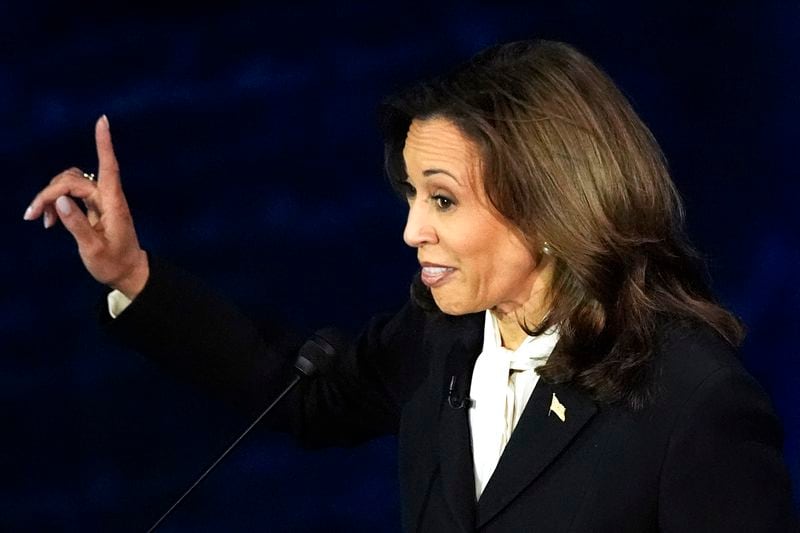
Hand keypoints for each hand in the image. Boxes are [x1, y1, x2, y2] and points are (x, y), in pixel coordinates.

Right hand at [23, 115, 148, 299]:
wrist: (127, 272)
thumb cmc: (114, 263)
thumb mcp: (93, 249)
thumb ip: (77, 225)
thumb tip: (60, 200)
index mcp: (114, 204)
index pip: (109, 167)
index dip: (104, 144)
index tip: (103, 120)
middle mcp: (108, 197)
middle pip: (73, 179)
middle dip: (49, 192)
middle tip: (32, 216)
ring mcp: (101, 200)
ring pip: (69, 182)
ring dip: (50, 195)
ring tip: (39, 220)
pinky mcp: (94, 206)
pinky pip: (70, 193)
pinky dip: (55, 202)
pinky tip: (47, 220)